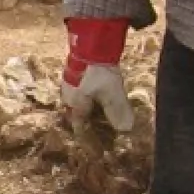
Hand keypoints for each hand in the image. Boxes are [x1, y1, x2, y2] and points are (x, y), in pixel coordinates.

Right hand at [61, 16, 133, 131]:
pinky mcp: (75, 74)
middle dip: (88, 126)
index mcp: (75, 106)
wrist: (90, 42)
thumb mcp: (112, 94)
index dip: (89, 141)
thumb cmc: (98, 72)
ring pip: (79, 105)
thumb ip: (118, 112)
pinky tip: (99, 97)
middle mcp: (68, 98)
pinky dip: (91, 100)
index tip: (98, 151)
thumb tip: (125, 131)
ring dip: (89, 112)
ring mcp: (69, 85)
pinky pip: (82, 93)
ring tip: (101, 117)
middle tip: (101, 134)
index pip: (80, 128)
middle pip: (78, 117)